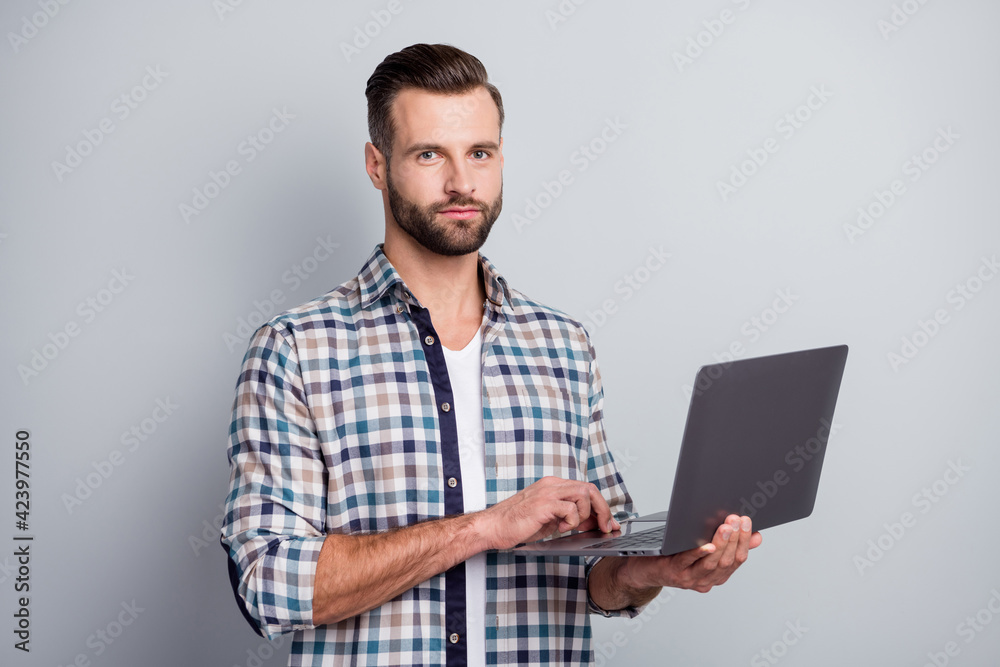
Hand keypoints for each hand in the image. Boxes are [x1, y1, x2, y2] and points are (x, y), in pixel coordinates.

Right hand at [478, 476, 618, 549]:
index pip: (586, 489)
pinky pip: (570, 507)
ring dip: (585, 515)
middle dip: (603, 510)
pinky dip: (571, 520)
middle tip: (605, 527)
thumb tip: (594, 522)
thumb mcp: (550, 520)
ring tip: (572, 527)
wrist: (493, 527)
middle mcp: (552, 485)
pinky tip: (560, 528)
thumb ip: (570, 517)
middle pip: (590, 489)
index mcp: (553, 486)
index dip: (602, 506)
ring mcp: (547, 492)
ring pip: (583, 494)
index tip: (609, 523)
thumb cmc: (517, 524)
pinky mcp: (542, 503)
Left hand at [621, 514, 761, 593]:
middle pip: (726, 561)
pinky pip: (688, 563)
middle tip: (738, 519)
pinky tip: (706, 545)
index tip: (748, 523)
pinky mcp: (673, 572)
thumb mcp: (704, 550)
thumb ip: (728, 545)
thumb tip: (756, 536)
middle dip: (735, 539)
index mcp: (716, 576)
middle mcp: (705, 580)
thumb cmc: (674, 555)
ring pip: (711, 563)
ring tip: (726, 525)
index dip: (744, 542)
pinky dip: (699, 554)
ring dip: (721, 543)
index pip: (737, 560)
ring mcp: (689, 578)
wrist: (642, 570)